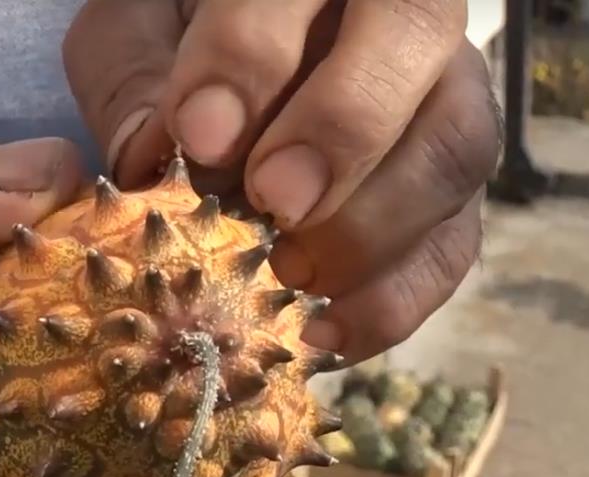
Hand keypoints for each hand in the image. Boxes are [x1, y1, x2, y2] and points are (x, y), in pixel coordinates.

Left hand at [64, 0, 501, 362]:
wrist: (235, 77)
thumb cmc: (172, 43)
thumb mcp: (131, 34)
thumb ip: (131, 77)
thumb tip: (152, 159)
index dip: (253, 59)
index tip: (199, 137)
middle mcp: (397, 13)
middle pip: (416, 37)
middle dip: (344, 130)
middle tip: (274, 205)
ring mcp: (442, 97)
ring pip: (458, 146)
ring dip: (375, 225)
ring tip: (290, 277)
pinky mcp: (448, 191)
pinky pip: (455, 243)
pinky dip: (396, 301)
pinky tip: (325, 332)